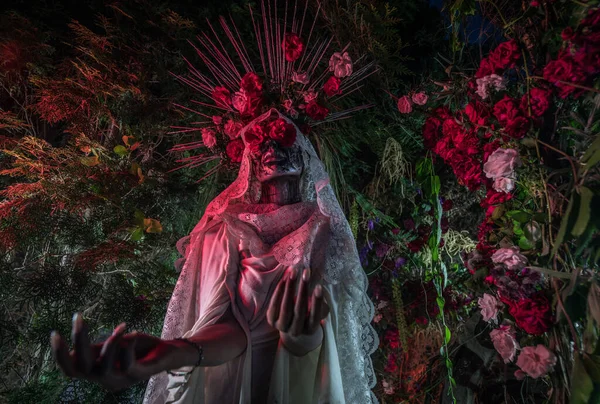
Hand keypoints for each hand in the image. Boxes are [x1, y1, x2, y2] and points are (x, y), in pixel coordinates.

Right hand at [51, 314, 185, 391]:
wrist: (169, 353)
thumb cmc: (139, 347)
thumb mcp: (114, 345)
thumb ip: (96, 348)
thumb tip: (72, 346)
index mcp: (96, 372)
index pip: (71, 370)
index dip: (60, 355)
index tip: (54, 333)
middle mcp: (106, 379)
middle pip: (82, 367)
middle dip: (78, 341)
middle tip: (78, 317)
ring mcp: (122, 379)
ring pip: (104, 367)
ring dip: (110, 342)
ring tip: (121, 327)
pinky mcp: (139, 376)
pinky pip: (128, 365)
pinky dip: (128, 348)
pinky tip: (132, 334)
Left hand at [266, 268, 328, 337]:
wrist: (291, 326)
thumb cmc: (309, 314)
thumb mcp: (318, 311)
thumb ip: (321, 304)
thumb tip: (320, 290)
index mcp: (310, 330)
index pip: (315, 316)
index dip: (317, 302)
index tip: (319, 286)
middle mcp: (295, 331)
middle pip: (299, 310)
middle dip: (303, 289)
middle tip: (306, 273)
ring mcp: (282, 326)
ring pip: (286, 306)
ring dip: (290, 287)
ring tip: (293, 271)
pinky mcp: (271, 320)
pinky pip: (274, 304)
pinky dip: (279, 290)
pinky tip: (284, 279)